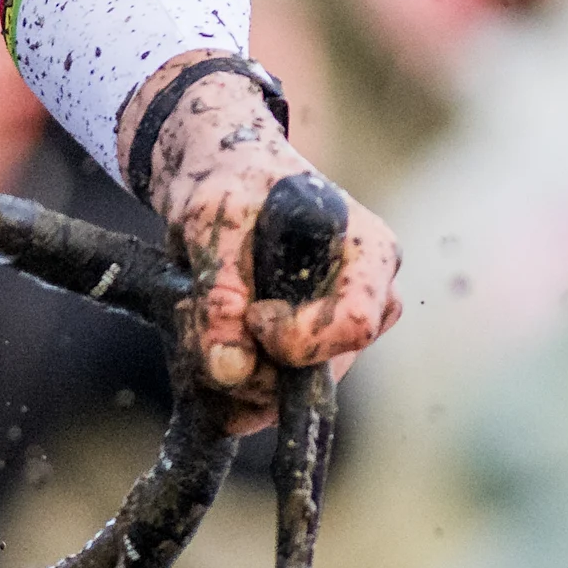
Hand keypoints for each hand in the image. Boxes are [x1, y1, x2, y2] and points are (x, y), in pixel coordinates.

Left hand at [123, 58, 402, 422]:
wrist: (223, 176)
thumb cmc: (231, 182)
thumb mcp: (214, 222)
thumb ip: (219, 292)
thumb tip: (228, 369)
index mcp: (369, 252)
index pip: (355, 324)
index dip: (298, 337)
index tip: (253, 314)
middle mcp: (370, 296)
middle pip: (324, 368)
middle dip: (254, 365)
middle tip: (202, 325)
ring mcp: (342, 326)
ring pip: (293, 389)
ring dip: (234, 372)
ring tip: (197, 322)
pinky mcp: (311, 347)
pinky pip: (276, 392)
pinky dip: (231, 383)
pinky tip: (198, 357)